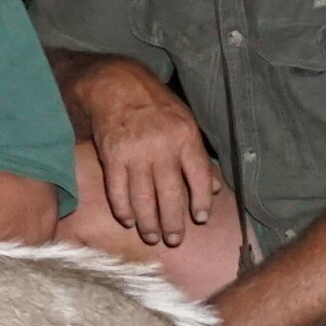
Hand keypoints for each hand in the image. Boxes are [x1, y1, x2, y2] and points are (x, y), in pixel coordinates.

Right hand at [66, 61, 221, 250]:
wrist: (115, 85)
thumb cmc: (155, 106)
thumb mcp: (186, 121)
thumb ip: (199, 156)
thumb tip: (214, 189)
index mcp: (185, 136)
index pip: (199, 177)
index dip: (201, 201)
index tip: (201, 219)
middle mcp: (161, 147)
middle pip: (171, 194)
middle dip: (173, 222)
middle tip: (174, 240)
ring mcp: (135, 153)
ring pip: (144, 198)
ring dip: (149, 223)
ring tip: (152, 237)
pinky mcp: (111, 157)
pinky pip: (118, 191)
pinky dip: (123, 209)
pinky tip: (128, 221)